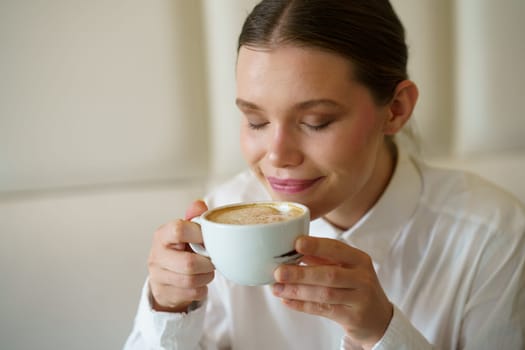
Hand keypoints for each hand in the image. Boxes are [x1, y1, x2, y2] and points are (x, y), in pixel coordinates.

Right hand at [147, 200, 214, 312]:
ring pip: (191, 281)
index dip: (198, 234)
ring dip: (206, 276)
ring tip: (207, 270)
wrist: (166, 277)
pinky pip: (191, 294)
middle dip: (207, 263)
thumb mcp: (187, 231)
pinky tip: (200, 282)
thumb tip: (199, 204)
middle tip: (211, 260)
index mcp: (162, 235)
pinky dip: (202, 288)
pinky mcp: (163, 293)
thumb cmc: (180, 250)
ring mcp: (158, 276)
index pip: (178, 230)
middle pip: (188, 263)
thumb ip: (194, 218)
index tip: (207, 239)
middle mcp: (156, 255)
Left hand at [272, 236, 392, 347]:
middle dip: (301, 273)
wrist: (379, 318)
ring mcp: (360, 299)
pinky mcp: (353, 318)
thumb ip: (322, 258)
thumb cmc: (356, 286)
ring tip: (277, 288)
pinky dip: (302, 305)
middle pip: (329, 274)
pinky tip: (287, 300)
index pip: (337, 249)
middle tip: (278, 271)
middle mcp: (362, 277)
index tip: (296, 243)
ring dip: (297, 291)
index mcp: (359, 259)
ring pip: (324, 294)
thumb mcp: (346, 268)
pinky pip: (323, 310)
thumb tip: (292, 249)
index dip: (316, 246)